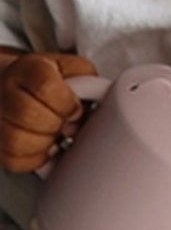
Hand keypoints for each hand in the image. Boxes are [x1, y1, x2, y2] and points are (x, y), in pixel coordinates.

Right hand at [0, 52, 98, 172]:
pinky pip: (11, 160)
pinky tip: (44, 148)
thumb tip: (101, 103)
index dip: (66, 103)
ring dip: (45, 144)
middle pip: (29, 115)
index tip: (76, 110)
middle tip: (66, 124)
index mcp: (28, 70)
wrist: (8, 84)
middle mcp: (5, 93)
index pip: (45, 86)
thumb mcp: (70, 69)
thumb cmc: (44, 79)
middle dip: (57, 124)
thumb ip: (87, 81)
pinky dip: (34, 160)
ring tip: (55, 136)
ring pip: (17, 141)